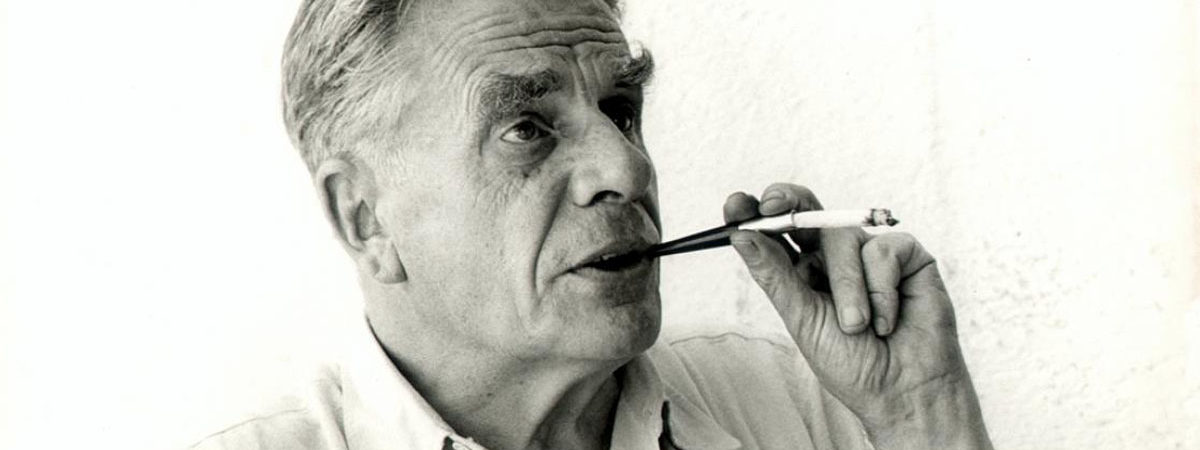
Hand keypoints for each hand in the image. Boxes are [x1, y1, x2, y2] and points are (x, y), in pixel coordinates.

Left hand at [724, 184, 991, 449]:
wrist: (905, 392)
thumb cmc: (852, 363)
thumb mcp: (802, 319)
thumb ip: (774, 275)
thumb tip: (739, 235)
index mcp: (802, 272)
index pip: (774, 232)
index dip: (753, 212)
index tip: (735, 204)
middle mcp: (834, 257)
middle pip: (806, 209)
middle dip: (787, 201)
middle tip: (772, 205)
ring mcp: (871, 253)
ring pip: (843, 235)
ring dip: (848, 285)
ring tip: (857, 326)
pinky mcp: (908, 255)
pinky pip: (884, 247)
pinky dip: (882, 287)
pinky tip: (889, 320)